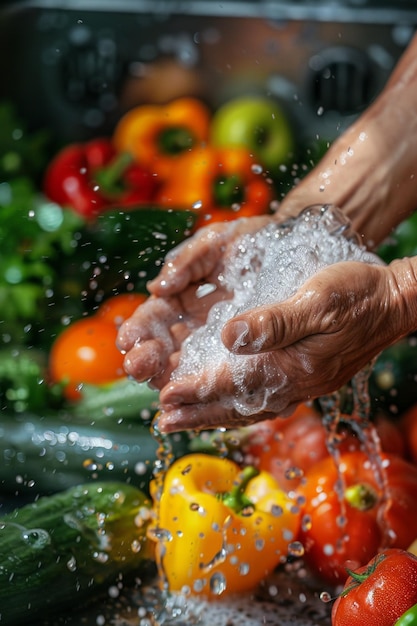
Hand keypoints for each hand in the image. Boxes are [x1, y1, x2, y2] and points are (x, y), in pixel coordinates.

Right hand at [117, 215, 270, 387]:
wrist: (298, 245)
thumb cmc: (252, 240)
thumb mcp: (216, 243)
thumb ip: (188, 261)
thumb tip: (158, 288)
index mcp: (182, 298)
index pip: (154, 318)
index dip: (139, 329)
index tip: (128, 340)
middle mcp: (195, 325)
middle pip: (164, 349)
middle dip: (147, 360)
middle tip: (137, 368)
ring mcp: (219, 343)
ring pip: (190, 367)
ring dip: (172, 379)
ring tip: (162, 389)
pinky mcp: (247, 356)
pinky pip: (226, 376)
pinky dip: (212, 388)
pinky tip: (201, 401)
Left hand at [156, 259, 413, 432]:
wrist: (394, 303)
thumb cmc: (357, 294)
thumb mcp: (317, 299)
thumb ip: (275, 322)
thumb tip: (230, 336)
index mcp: (294, 366)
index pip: (234, 384)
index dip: (196, 389)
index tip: (164, 395)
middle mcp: (295, 383)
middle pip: (236, 405)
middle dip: (197, 413)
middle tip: (163, 420)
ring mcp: (302, 384)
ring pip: (247, 407)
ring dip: (212, 414)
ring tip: (183, 419)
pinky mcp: (306, 378)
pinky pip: (262, 400)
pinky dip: (236, 406)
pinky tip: (224, 406)